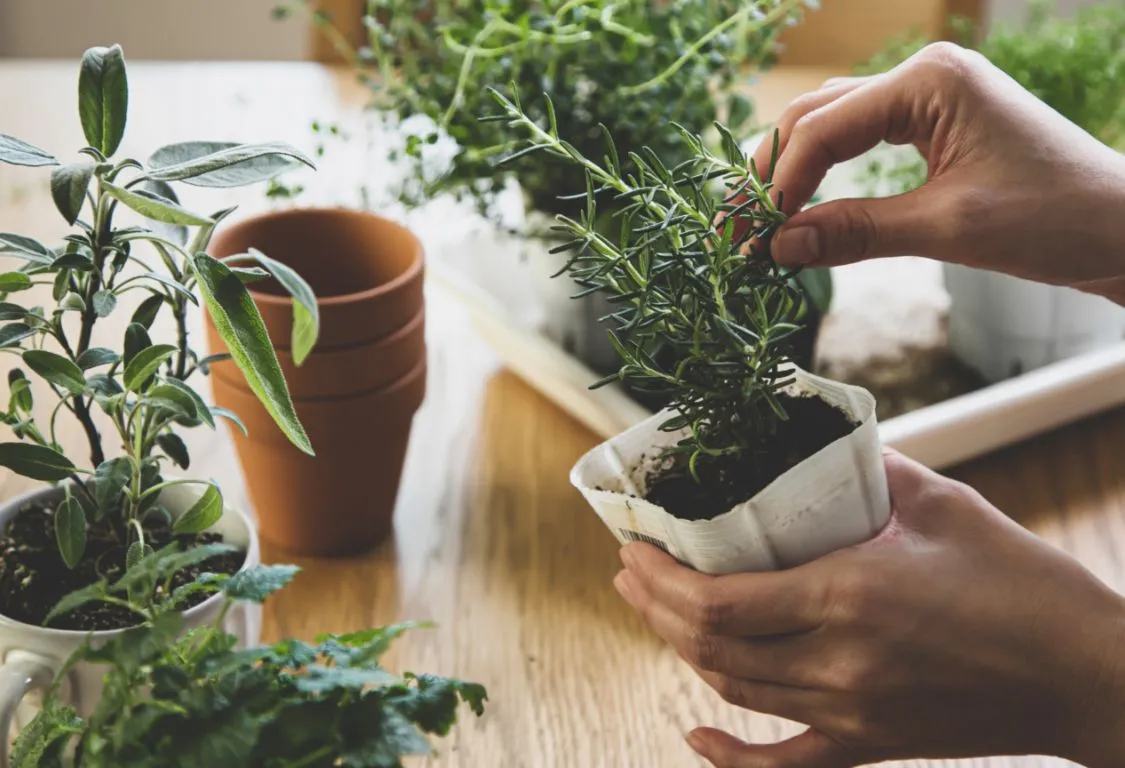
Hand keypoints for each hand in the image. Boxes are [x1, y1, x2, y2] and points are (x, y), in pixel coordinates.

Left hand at [614, 451, 1124, 766]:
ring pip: (734, 690)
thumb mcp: (945, 506)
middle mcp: (836, 663)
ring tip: (655, 612)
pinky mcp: (870, 744)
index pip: (717, 600)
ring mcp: (850, 714)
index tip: (634, 546)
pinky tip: (696, 740)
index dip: (660, 577)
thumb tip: (822, 442)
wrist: (1086, 676)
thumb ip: (873, 470)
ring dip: (682, 651)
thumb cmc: (1024, 585)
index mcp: (848, 596)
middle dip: (654, 606)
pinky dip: (732, 758)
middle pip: (709, 645)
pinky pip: (784, 766)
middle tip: (630, 569)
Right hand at [747, 42, 1124, 303]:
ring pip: (833, 126)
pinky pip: (862, 142)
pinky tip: (804, 208)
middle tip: (737, 226)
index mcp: (929, 82)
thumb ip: (855, 232)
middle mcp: (925, 76)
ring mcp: (931, 98)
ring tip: (760, 220)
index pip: (823, 128)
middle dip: (773, 171)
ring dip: (794, 172)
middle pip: (817, 116)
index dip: (779, 183)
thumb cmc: (1054, 220)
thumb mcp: (946, 228)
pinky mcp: (937, 125)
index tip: (752, 236)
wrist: (1124, 228)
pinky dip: (827, 176)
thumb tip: (777, 248)